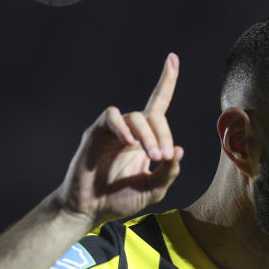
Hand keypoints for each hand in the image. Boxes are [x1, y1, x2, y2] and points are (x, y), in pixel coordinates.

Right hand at [57, 53, 183, 225]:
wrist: (91, 210)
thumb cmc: (120, 199)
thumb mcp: (153, 190)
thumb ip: (168, 172)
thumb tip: (178, 150)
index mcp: (146, 139)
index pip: (158, 104)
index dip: (167, 82)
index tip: (173, 58)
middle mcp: (130, 130)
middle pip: (153, 115)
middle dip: (162, 134)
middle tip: (161, 157)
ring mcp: (113, 130)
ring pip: (136, 116)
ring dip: (148, 135)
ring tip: (152, 156)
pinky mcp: (96, 133)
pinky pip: (111, 117)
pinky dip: (122, 126)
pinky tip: (129, 141)